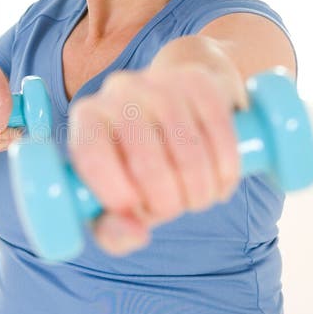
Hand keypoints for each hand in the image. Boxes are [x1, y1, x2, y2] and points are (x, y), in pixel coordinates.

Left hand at [66, 61, 247, 254]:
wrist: (183, 109)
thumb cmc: (142, 166)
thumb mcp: (119, 203)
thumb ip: (114, 231)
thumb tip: (134, 233)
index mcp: (87, 119)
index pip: (91, 154)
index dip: (114, 191)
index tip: (135, 211)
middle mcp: (118, 92)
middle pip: (144, 158)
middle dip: (166, 202)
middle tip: (173, 210)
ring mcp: (159, 82)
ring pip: (186, 148)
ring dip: (199, 190)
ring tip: (198, 199)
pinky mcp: (198, 80)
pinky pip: (218, 130)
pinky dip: (225, 167)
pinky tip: (220, 181)